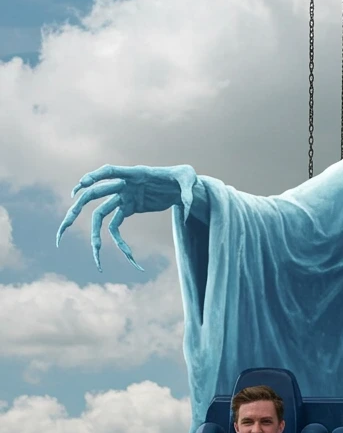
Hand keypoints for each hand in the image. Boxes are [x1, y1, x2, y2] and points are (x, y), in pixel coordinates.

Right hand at [55, 164, 204, 270]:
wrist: (184, 184)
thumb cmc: (185, 177)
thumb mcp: (190, 178)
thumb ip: (189, 192)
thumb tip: (188, 207)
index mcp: (134, 174)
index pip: (110, 172)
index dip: (93, 177)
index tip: (80, 186)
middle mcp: (123, 186)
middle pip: (93, 197)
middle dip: (76, 211)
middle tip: (62, 229)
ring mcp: (123, 198)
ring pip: (100, 217)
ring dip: (96, 238)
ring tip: (97, 259)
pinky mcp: (128, 209)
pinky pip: (116, 227)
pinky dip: (121, 244)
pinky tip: (131, 260)